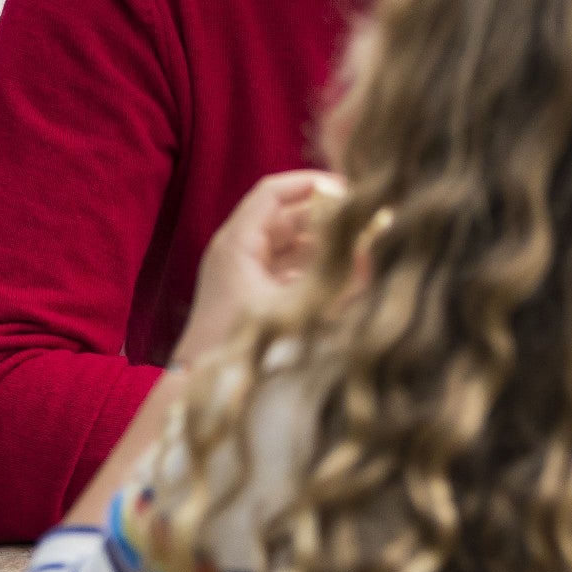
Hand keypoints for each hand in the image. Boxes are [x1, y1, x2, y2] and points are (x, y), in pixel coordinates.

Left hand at [171, 169, 345, 368]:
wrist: (199, 386)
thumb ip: (336, 280)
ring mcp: (243, 272)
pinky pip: (287, 267)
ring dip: (322, 243)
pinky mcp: (251, 293)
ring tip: (361, 247)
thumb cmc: (239, 345)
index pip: (273, 192)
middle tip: (364, 220)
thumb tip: (372, 254)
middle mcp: (238, 250)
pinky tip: (341, 278)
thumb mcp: (294, 308)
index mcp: (238, 242)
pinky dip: (313, 267)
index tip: (348, 189)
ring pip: (290, 243)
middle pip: (286, 216)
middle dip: (325, 216)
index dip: (311, 184)